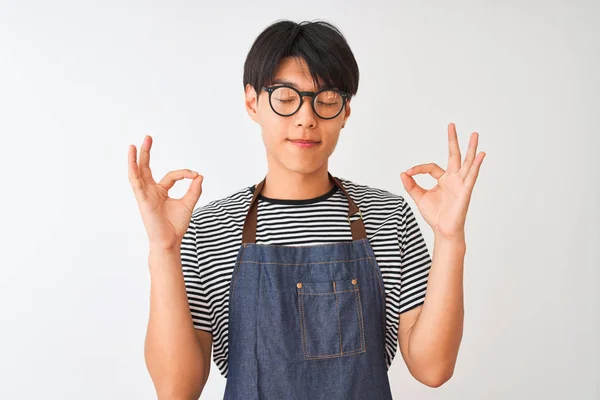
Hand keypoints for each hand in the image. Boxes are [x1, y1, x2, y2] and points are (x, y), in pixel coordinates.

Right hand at [128, 135, 203, 250]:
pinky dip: (133, 172)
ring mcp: (145, 195)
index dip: (185, 173)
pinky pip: (136, 184)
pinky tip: (132, 162)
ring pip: (137, 173)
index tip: (196, 175)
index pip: (172, 175)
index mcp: (160, 191)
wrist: (170, 241)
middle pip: (146, 168)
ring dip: (136, 159)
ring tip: (134, 145)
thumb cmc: (176, 225)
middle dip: (146, 153)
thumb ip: (194, 190)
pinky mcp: (142, 200)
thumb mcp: (188, 203)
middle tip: (148, 137)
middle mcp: (150, 191)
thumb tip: (199, 176)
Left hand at [400, 123, 485, 239]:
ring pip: (467, 162)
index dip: (418, 168)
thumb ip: (411, 185)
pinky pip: (472, 176)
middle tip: (451, 125)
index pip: (431, 166)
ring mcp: (461, 183)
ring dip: (471, 148)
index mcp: (443, 179)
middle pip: (454, 155)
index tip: (408, 173)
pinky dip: (477, 165)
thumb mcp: (419, 197)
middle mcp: (453, 179)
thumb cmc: (435, 215)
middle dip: (452, 140)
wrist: (443, 230)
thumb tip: (402, 173)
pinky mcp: (466, 191)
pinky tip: (481, 155)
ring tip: (475, 134)